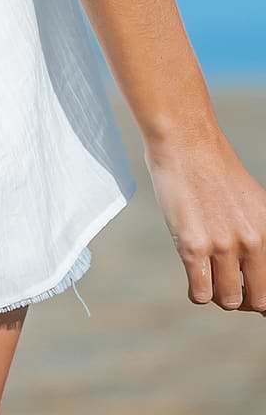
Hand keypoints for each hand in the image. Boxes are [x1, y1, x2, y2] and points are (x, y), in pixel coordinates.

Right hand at [144, 123, 265, 312]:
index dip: (262, 293)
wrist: (184, 141)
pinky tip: (193, 270)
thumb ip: (258, 236)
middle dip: (243, 298)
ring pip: (228, 300)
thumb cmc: (213, 169)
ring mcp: (222, 245)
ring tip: (207, 272)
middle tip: (227, 282)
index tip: (251, 289)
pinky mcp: (192, 246)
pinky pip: (200, 294)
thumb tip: (256, 273)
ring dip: (217, 292)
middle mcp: (252, 241)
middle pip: (257, 300)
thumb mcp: (252, 203)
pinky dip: (197, 290)